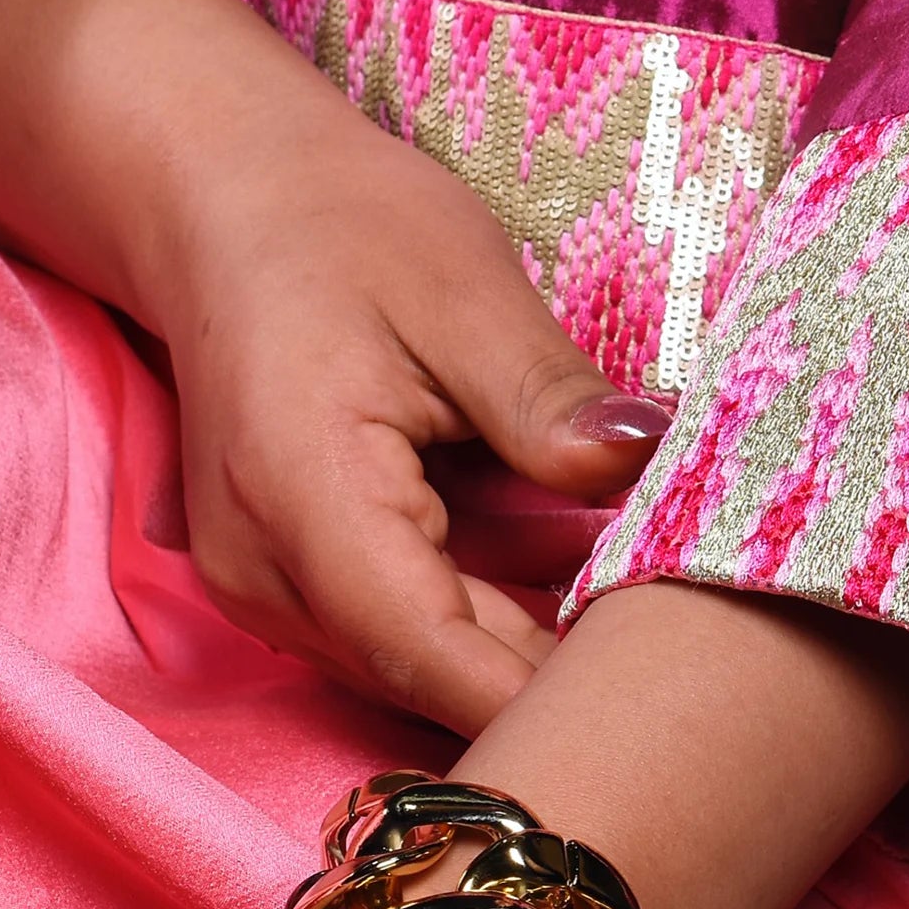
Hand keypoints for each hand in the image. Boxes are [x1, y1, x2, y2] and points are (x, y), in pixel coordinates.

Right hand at [136, 0, 669, 734]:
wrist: (224, 203)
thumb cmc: (338, 227)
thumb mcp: (463, 290)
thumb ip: (546, 398)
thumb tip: (647, 465)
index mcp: (303, 496)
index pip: (432, 654)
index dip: (546, 694)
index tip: (661, 706)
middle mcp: (262, 570)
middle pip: (424, 679)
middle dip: (551, 686)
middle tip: (683, 667)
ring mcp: (261, 585)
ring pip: (409, 671)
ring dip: (517, 657)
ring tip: (636, 622)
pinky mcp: (281, 579)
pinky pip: (392, 636)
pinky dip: (478, 622)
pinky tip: (561, 591)